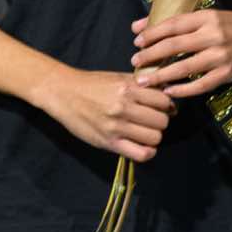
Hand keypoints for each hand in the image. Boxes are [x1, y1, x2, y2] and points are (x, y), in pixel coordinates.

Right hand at [38, 66, 173, 161]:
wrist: (63, 93)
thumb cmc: (92, 84)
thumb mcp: (119, 77)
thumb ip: (142, 83)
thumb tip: (168, 91)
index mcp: (128, 89)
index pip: (164, 101)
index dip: (166, 105)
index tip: (160, 107)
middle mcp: (123, 107)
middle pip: (162, 121)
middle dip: (160, 121)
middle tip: (151, 120)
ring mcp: (116, 126)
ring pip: (154, 138)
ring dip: (153, 136)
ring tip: (144, 132)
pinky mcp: (108, 142)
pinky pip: (140, 154)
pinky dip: (147, 152)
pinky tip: (143, 146)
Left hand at [130, 9, 231, 98]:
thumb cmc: (230, 25)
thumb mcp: (206, 17)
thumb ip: (174, 22)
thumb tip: (137, 27)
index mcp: (206, 18)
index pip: (173, 25)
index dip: (152, 34)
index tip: (137, 42)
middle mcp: (213, 35)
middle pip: (174, 46)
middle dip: (151, 55)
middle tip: (135, 62)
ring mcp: (220, 56)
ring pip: (184, 68)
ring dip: (161, 75)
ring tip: (144, 81)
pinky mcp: (227, 74)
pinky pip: (200, 85)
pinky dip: (182, 90)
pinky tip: (169, 91)